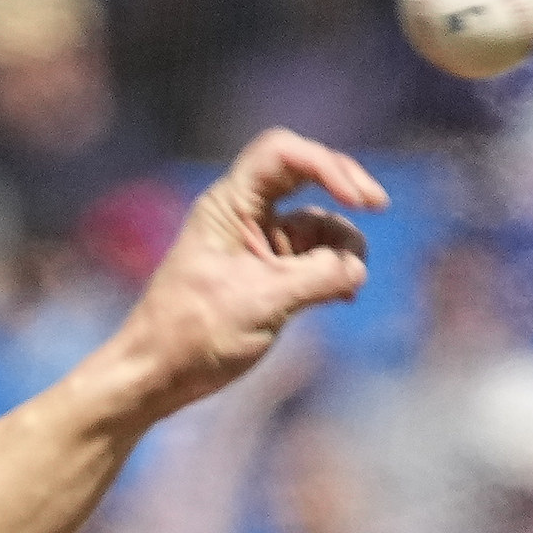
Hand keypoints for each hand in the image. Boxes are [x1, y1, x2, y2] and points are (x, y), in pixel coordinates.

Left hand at [111, 129, 386, 418]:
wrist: (154, 378)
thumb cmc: (192, 335)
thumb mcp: (264, 302)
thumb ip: (318, 277)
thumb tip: (357, 269)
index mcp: (228, 206)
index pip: (283, 155)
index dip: (327, 165)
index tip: (358, 200)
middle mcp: (243, 216)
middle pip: (305, 175)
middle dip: (343, 188)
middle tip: (378, 206)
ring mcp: (256, 245)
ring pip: (316, 223)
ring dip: (342, 244)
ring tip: (349, 283)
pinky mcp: (266, 277)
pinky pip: (312, 258)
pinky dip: (332, 271)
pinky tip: (345, 294)